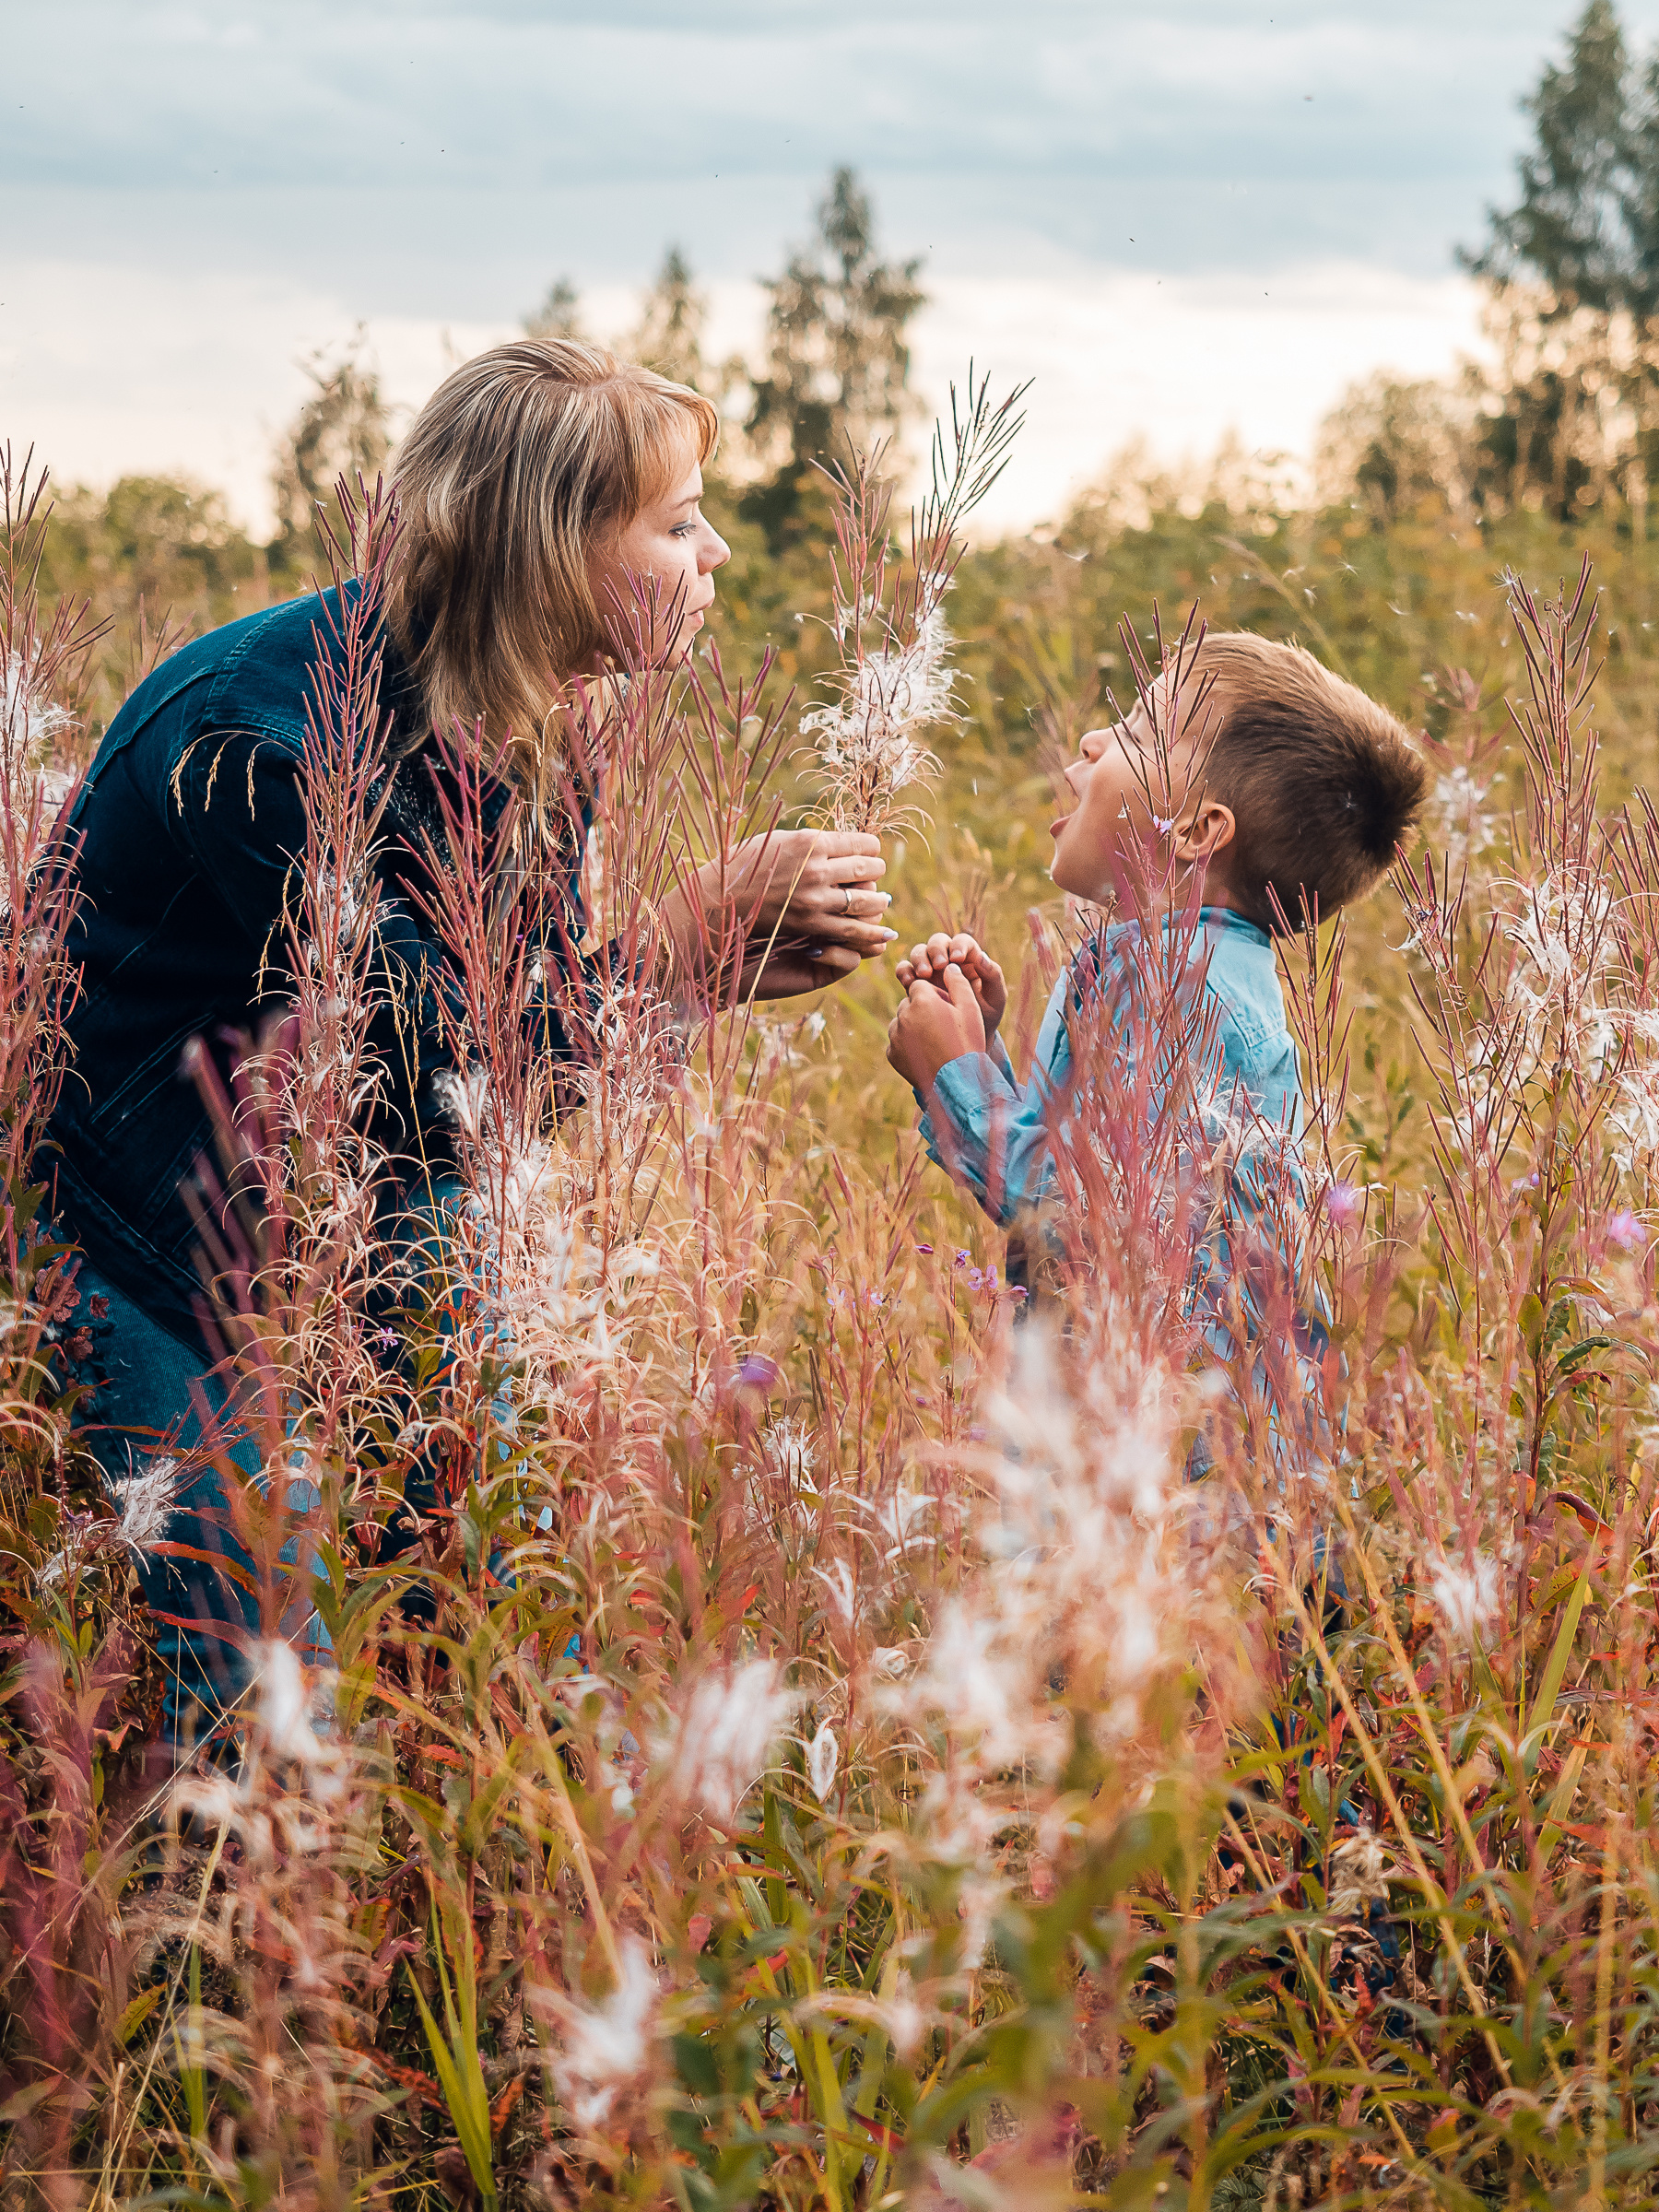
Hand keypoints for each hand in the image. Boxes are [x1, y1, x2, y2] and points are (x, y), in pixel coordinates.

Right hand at [665, 829, 895, 1002]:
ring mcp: (815, 897)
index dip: (871, 849)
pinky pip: (854, 928)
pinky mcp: (812, 924)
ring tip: (877, 902)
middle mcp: (817, 867)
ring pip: (867, 899)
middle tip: (873, 879)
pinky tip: (883, 932)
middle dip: (875, 874)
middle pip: (870, 869)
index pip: (863, 843)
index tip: (868, 854)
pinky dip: (872, 930)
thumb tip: (836, 840)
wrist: (719, 902)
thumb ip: (808, 841)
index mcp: (810, 841)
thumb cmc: (744, 867)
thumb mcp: (777, 840)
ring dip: (876, 901)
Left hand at [886, 962, 987, 1094]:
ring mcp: (895, 1036)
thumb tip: (950, 966)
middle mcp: (903, 1015)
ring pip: (901, 1022)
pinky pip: (897, 1042)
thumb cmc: (967, 1042)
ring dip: (913, 1027)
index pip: (920, 985)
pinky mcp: (892, 1054)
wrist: (958, 1082)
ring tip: (934, 1042)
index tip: (946, 1008)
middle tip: (942, 1027)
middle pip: (909, 1003)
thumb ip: (959, 983)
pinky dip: (908, 1045)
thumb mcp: (971, 1009)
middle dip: (921, 1009)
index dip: (934, 995)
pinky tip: (925, 1053)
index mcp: (922, 1000)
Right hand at [895, 932, 1006, 1040]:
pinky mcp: (916, 983)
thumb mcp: (996, 998)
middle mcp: (948, 961)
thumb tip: (981, 956)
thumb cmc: (986, 1016)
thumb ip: (993, 975)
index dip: (958, 945)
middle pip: (938, 941)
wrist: (968, 1040)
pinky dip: (904, 972)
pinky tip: (909, 983)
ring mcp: (930, 971)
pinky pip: (905, 970)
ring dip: (919, 959)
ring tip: (924, 975)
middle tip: (938, 966)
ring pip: (919, 952)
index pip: (962, 941)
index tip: (957, 958)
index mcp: (969, 959)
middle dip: (936, 950)